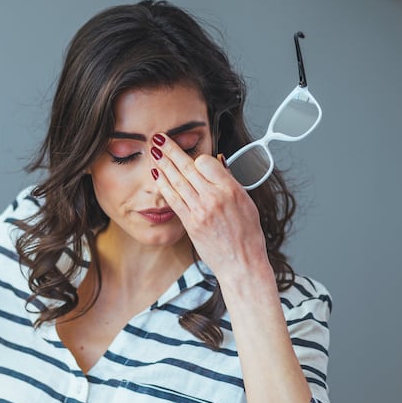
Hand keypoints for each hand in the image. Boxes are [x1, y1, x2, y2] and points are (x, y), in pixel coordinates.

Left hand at [150, 133, 269, 287]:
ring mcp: (200, 211)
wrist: (242, 264)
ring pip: (177, 181)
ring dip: (163, 164)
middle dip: (171, 150)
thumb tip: (219, 164)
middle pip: (188, 167)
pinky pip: (173, 199)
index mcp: (231, 190)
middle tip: (159, 138)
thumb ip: (231, 182)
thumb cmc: (248, 236)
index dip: (198, 158)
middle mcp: (214, 198)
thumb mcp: (248, 203)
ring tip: (153, 151)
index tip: (194, 157)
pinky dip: (164, 185)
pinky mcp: (190, 224)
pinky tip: (156, 175)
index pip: (207, 162)